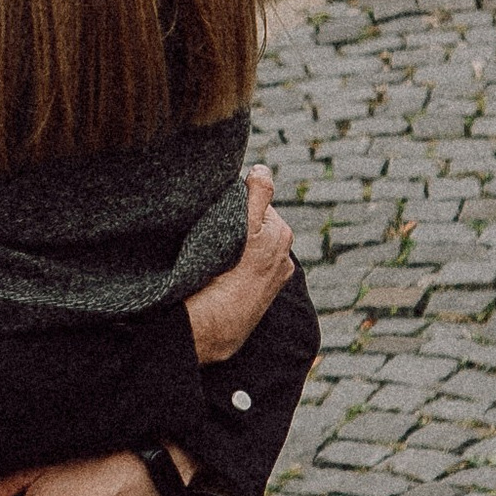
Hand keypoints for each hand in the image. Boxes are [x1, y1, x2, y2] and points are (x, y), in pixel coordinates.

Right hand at [187, 166, 293, 365]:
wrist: (214, 326)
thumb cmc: (226, 276)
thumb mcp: (245, 228)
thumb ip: (258, 194)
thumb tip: (262, 169)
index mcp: (281, 233)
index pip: (256, 201)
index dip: (235, 203)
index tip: (217, 213)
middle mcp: (282, 255)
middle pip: (253, 223)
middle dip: (236, 222)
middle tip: (213, 234)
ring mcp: (271, 276)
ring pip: (248, 244)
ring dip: (233, 243)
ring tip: (214, 254)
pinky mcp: (259, 293)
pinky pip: (246, 266)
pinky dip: (235, 264)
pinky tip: (221, 272)